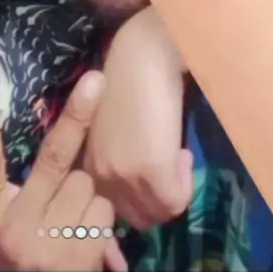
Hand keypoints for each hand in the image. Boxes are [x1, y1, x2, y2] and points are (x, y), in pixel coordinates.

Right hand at [0, 72, 126, 271]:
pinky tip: (82, 226)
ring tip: (64, 208)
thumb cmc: (7, 245)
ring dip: (82, 186)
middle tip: (95, 80)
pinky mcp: (87, 255)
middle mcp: (18, 230)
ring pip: (84, 182)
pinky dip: (98, 210)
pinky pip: (104, 208)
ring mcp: (54, 245)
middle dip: (76, 118)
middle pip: (53, 160)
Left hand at [84, 7, 193, 229]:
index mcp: (86, 166)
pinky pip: (175, 201)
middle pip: (138, 217)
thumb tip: (145, 187)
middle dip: (161, 198)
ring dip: (175, 189)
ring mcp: (122, 175)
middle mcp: (97, 176)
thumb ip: (119, 160)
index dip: (143, 198)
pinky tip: (183, 152)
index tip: (157, 174)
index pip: (115, 211)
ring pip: (158, 212)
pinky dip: (186, 183)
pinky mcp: (150, 171)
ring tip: (178, 155)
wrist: (143, 54)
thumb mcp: (114, 131)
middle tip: (173, 164)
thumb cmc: (131, 82)